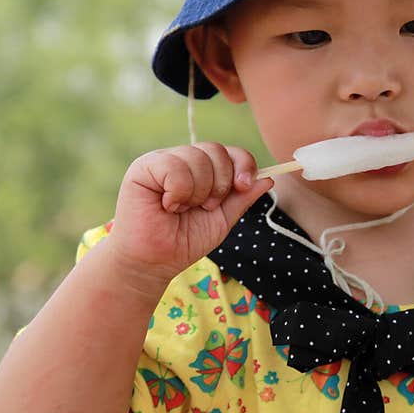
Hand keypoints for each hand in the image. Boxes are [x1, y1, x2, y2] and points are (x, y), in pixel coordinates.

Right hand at [104, 142, 273, 289]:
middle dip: (220, 184)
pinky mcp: (144, 167)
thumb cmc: (184, 241)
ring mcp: (163, 160)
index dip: (243, 164)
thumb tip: (268, 179)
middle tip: (205, 207)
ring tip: (182, 209)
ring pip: (197, 157)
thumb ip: (242, 198)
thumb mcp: (222, 219)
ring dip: (197, 192)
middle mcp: (182, 159)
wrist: (154, 263)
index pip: (230, 151)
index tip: (244, 186)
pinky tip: (167, 205)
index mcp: (202, 169)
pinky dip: (178, 192)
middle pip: (216, 149)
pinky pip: (174, 166)